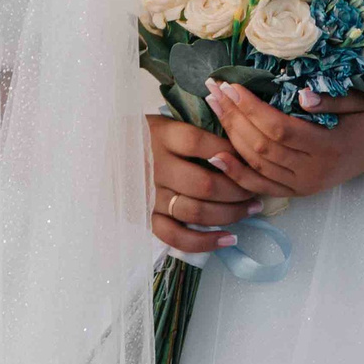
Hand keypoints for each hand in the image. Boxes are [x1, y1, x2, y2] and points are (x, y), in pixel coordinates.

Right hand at [145, 113, 263, 256]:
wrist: (107, 152)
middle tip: (256, 189)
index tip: (249, 157)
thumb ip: (198, 128)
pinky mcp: (146, 217)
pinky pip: (175, 236)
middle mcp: (155, 166)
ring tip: (252, 208)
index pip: (198, 143)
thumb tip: (241, 139)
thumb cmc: (149, 135)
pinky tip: (228, 239)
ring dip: (230, 214)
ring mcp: (150, 195)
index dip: (229, 152)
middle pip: (204, 184)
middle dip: (238, 190)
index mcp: (161, 136)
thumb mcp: (169, 121)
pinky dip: (204, 242)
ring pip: (195, 212)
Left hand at [204, 81, 363, 199]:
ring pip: (256, 165)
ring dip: (229, 136)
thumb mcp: (361, 101)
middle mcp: (313, 173)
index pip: (279, 129)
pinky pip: (259, 186)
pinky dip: (235, 172)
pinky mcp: (297, 193)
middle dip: (233, 117)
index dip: (251, 108)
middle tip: (213, 90)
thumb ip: (332, 100)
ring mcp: (303, 186)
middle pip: (262, 147)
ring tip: (213, 107)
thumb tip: (301, 96)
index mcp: (329, 148)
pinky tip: (215, 154)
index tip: (231, 85)